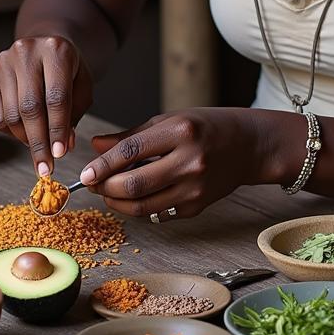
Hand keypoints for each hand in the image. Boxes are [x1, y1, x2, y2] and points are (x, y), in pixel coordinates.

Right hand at [0, 35, 93, 174]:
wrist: (46, 46)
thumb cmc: (68, 70)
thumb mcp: (82, 87)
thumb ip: (74, 114)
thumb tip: (62, 146)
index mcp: (56, 50)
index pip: (56, 97)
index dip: (58, 129)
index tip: (59, 154)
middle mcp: (26, 51)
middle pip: (30, 108)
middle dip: (39, 142)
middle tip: (45, 167)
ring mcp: (4, 61)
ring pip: (11, 115)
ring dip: (26, 140)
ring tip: (39, 148)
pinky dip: (12, 133)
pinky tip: (25, 134)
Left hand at [79, 108, 285, 219]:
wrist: (249, 146)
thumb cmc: (205, 127)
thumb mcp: (168, 120)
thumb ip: (130, 137)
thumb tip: (95, 146)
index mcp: (180, 131)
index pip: (131, 151)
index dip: (103, 164)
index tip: (85, 173)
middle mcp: (190, 161)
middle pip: (133, 184)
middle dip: (105, 187)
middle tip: (93, 184)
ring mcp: (195, 188)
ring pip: (143, 206)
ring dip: (117, 203)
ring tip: (107, 192)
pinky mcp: (198, 207)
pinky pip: (158, 214)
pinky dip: (139, 208)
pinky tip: (133, 197)